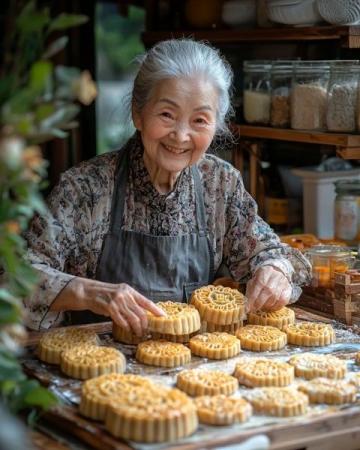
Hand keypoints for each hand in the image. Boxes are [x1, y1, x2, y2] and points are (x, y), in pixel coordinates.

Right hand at [51, 278, 165, 335]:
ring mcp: (118, 301)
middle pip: (141, 313)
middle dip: (145, 324)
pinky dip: (125, 326)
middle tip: (145, 331)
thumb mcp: (120, 294)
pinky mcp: (109, 307)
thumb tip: (143, 313)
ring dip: (136, 328)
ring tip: (137, 333)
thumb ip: (130, 301)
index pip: (146, 302)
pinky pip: (121, 320)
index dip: (156, 310)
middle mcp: (125, 295)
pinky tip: (126, 329)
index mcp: (130, 291)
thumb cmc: (105, 295)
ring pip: (133, 318)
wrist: (88, 292)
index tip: (163, 317)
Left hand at [245, 266, 291, 312]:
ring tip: (261, 308)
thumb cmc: (261, 281)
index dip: (253, 297)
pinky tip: (270, 308)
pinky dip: (275, 307)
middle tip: (254, 309)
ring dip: (267, 305)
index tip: (248, 307)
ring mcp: (284, 282)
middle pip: (268, 291)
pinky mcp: (288, 289)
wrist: (275, 275)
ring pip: (276, 297)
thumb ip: (250, 292)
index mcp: (265, 271)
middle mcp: (276, 275)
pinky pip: (283, 301)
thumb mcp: (253, 282)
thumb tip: (247, 306)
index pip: (259, 284)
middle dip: (260, 302)